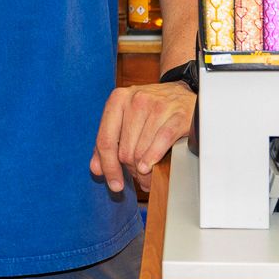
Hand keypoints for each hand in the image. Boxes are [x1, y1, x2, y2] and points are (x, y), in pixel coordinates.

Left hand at [91, 80, 194, 194]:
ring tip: (148, 173)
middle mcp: (136, 99)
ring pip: (142, 151)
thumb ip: (108, 142)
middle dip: (131, 169)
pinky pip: (161, 143)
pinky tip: (152, 166)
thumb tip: (96, 168)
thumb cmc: (150, 109)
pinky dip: (154, 158)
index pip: (106, 140)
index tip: (114, 185)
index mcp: (118, 99)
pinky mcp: (177, 114)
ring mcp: (157, 106)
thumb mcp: (125, 118)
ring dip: (144, 170)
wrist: (181, 92)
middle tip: (137, 175)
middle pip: (125, 150)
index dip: (109, 167)